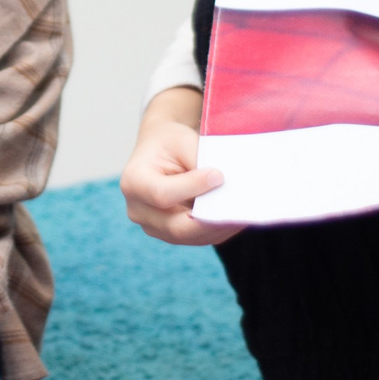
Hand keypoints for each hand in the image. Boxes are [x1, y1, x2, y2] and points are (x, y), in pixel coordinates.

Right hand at [121, 86, 242, 245]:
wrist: (160, 151)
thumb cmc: (170, 143)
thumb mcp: (182, 140)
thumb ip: (199, 161)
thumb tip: (224, 183)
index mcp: (133, 182)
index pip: (162, 195)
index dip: (192, 188)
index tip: (218, 176)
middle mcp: (138, 210)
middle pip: (177, 227)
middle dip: (211, 219)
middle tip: (240, 208)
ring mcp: (153, 227)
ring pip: (191, 237)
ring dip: (220, 227)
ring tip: (245, 212)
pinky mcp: (171, 234)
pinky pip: (199, 238)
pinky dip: (220, 229)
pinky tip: (237, 217)